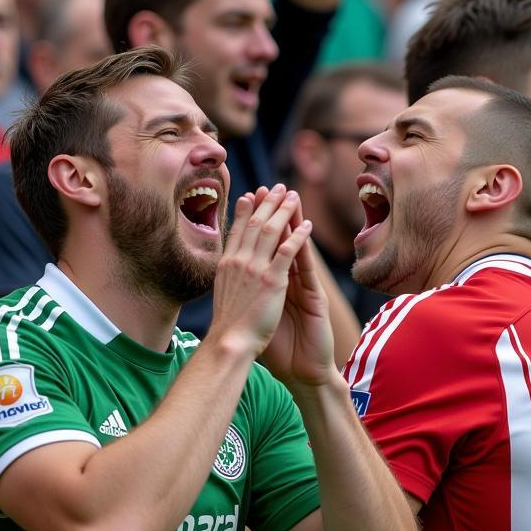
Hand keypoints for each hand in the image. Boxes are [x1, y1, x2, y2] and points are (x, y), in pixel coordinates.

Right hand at [208, 183, 311, 359]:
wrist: (230, 344)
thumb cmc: (228, 328)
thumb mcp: (223, 296)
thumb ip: (229, 281)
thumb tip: (229, 275)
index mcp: (226, 265)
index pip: (237, 230)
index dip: (246, 211)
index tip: (252, 196)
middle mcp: (238, 261)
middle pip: (255, 224)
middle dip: (267, 203)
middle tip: (277, 187)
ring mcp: (254, 269)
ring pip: (271, 231)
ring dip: (283, 211)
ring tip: (294, 197)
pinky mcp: (272, 281)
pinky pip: (287, 251)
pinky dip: (298, 236)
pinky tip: (307, 226)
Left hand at [253, 186, 334, 388]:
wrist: (303, 373)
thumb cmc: (280, 351)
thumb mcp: (258, 320)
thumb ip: (248, 302)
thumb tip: (226, 290)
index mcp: (274, 285)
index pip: (265, 248)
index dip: (256, 224)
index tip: (247, 199)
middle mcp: (289, 283)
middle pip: (281, 242)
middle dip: (275, 215)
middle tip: (270, 188)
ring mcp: (303, 289)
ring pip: (297, 250)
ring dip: (293, 224)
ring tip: (289, 199)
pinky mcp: (315, 299)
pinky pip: (307, 270)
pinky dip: (304, 251)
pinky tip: (302, 232)